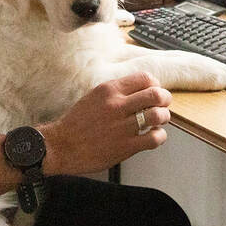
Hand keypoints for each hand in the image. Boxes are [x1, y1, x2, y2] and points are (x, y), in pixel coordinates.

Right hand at [40, 72, 172, 175]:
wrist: (61, 146)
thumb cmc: (76, 123)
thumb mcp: (94, 96)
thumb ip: (116, 92)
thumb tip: (140, 89)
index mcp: (109, 90)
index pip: (145, 78)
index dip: (155, 84)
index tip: (155, 90)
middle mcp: (117, 105)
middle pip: (156, 94)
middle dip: (165, 99)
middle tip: (163, 104)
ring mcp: (122, 127)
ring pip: (158, 115)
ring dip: (163, 118)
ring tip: (159, 121)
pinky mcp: (125, 146)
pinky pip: (154, 138)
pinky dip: (159, 136)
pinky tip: (153, 136)